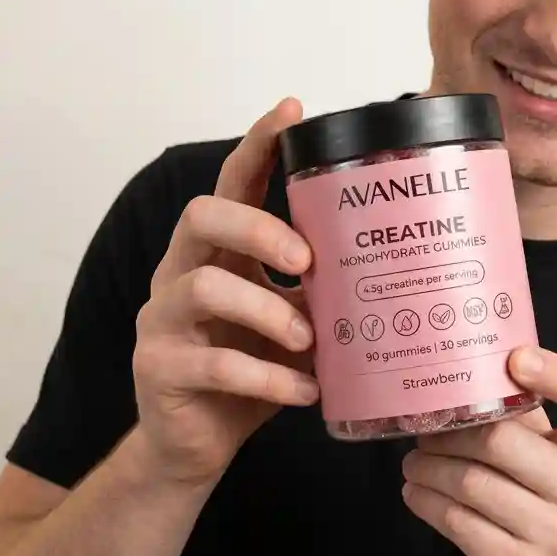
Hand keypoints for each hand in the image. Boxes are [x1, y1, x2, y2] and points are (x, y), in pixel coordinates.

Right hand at [131, 98, 318, 486]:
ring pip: (205, 286)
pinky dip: (270, 379)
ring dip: (271, 313)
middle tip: (307, 260)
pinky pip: (214, 364)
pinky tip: (305, 394)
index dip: (257, 144)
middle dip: (260, 228)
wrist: (196, 445)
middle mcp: (180, 272)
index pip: (232, 183)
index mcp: (218, 251)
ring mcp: (162, 320)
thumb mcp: (290, 321)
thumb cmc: (252, 370)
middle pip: (202, 214)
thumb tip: (397, 265)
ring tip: (312, 341)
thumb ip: (319, 292)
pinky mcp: (159, 369)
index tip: (292, 110)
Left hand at [400, 347, 556, 555]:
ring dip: (428, 467)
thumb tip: (469, 365)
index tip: (517, 359)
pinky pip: (458, 522)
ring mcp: (556, 535)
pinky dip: (426, 501)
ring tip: (414, 461)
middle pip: (502, 441)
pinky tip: (416, 492)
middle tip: (424, 429)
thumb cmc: (552, 506)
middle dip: (450, 432)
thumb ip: (528, 416)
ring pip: (471, 482)